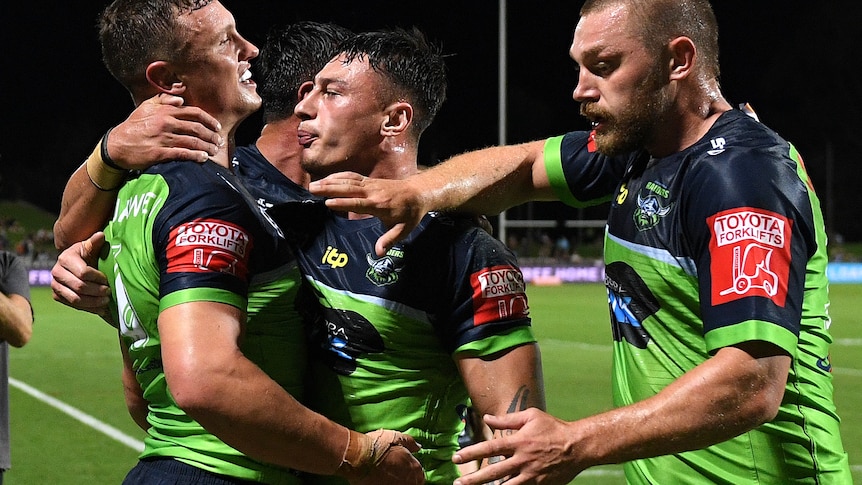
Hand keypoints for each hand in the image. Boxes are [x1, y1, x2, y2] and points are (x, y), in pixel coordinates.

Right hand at [51, 232, 110, 316]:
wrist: (75, 265)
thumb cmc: (86, 255)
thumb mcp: (91, 247)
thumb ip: (95, 243)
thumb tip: (100, 235)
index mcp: (65, 258)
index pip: (83, 272)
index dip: (97, 278)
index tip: (107, 280)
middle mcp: (56, 272)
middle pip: (80, 287)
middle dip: (97, 291)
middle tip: (109, 292)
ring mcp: (55, 285)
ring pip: (76, 299)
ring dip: (93, 302)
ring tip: (106, 301)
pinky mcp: (57, 296)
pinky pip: (73, 306)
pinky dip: (88, 308)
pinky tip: (100, 308)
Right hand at [107, 93, 222, 168]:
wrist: (117, 145)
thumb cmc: (133, 126)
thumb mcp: (145, 107)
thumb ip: (163, 100)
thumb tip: (180, 98)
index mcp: (165, 111)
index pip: (194, 112)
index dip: (209, 120)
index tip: (217, 126)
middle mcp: (166, 123)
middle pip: (196, 128)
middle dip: (211, 135)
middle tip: (219, 141)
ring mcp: (163, 138)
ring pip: (192, 141)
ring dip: (207, 147)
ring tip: (214, 151)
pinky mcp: (160, 153)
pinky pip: (182, 154)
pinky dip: (195, 156)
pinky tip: (203, 158)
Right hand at [308, 172, 426, 255]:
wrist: (418, 192)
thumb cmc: (410, 214)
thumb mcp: (403, 230)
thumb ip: (389, 240)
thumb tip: (379, 253)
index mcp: (379, 204)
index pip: (358, 202)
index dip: (343, 202)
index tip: (327, 203)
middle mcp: (373, 192)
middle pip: (348, 188)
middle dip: (329, 188)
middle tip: (312, 189)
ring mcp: (370, 184)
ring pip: (348, 180)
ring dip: (330, 181)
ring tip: (313, 184)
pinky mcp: (369, 180)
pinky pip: (351, 176)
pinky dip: (338, 176)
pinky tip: (326, 178)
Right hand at [351, 429, 423, 484]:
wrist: (359, 457)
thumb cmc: (377, 445)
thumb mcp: (396, 437)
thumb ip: (410, 442)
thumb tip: (418, 447)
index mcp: (414, 467)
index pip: (419, 474)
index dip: (411, 470)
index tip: (404, 467)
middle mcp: (409, 480)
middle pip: (412, 483)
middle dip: (406, 478)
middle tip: (395, 472)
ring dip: (397, 481)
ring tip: (387, 477)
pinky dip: (387, 483)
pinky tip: (381, 480)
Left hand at [452, 408, 582, 484]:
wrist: (578, 446)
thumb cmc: (553, 428)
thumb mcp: (531, 417)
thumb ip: (507, 419)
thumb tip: (486, 418)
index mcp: (518, 442)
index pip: (489, 448)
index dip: (471, 453)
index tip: (456, 457)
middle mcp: (522, 459)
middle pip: (493, 472)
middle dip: (473, 478)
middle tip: (458, 483)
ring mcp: (531, 474)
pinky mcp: (539, 484)